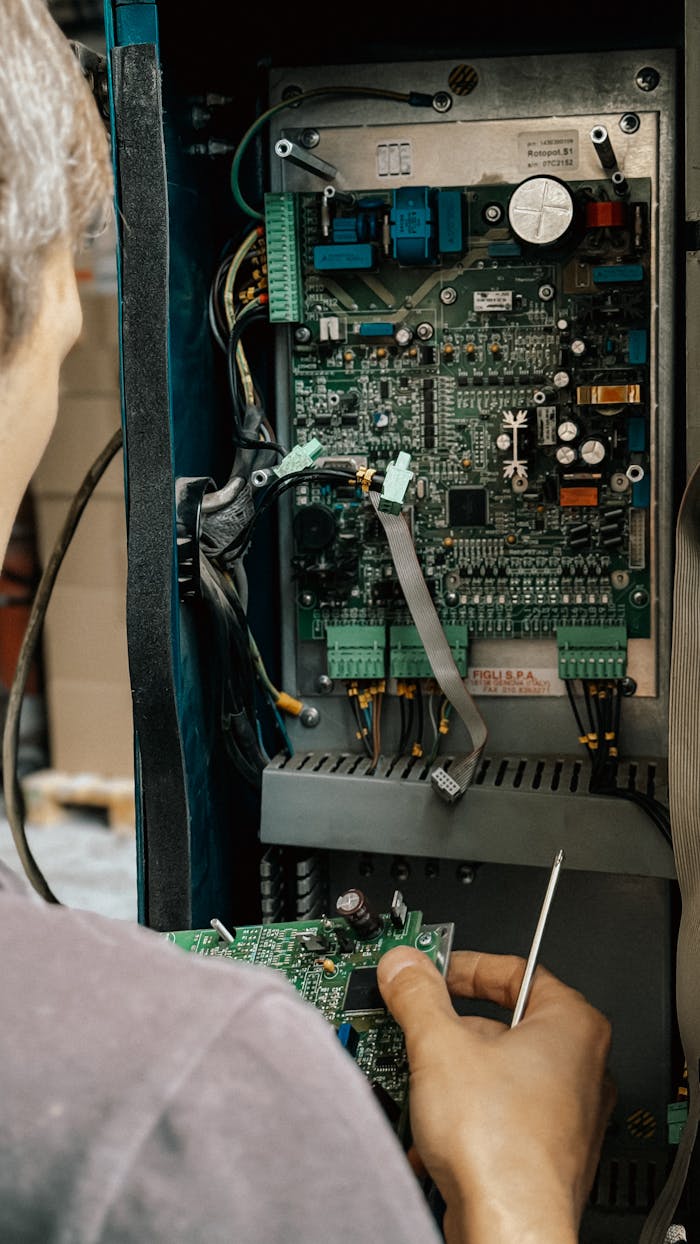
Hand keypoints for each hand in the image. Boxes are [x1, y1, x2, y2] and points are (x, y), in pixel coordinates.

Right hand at [377, 947, 614, 1243]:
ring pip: (494, 1075)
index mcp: (575, 1026)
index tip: (431, 971)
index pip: (516, 971)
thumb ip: (419, 995)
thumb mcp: (440, 1046)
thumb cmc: (503, 1148)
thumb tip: (404, 966)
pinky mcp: (545, 1156)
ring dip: (449, 1079)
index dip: (465, 967)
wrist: (509, 1229)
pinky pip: (497, 1117)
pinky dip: (461, 1118)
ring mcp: (566, 1117)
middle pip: (500, 1025)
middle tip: (414, 1025)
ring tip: (419, 1084)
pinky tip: (430, 1131)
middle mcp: (582, 1069)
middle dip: (449, 1032)